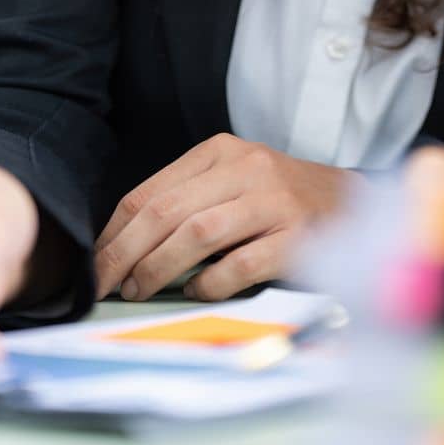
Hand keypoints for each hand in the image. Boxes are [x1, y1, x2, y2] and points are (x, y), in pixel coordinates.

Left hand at [94, 135, 348, 302]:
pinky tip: (196, 292)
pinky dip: (209, 283)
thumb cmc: (277, 199)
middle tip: (105, 286)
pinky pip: (240, 264)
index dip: (115, 233)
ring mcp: (273, 202)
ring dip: (158, 269)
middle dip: (125, 254)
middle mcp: (246, 169)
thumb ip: (184, 202)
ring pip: (198, 234)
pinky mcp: (295, 237)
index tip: (94, 266)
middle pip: (167, 212)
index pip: (151, 192)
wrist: (349, 203)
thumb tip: (120, 247)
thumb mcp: (230, 182)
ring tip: (140, 291)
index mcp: (220, 152)